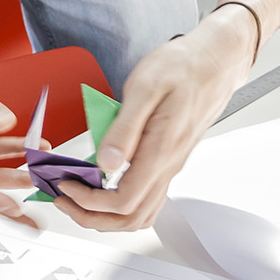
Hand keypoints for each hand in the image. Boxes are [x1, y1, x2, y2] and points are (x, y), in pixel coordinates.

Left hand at [55, 8, 253, 230]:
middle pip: (131, 217)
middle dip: (92, 216)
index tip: (65, 184)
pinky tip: (101, 184)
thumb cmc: (181, 68)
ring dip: (106, 214)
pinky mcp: (168, 159)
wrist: (215, 62)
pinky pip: (147, 196)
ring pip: (141, 212)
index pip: (124, 201)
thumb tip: (106, 163)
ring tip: (78, 196)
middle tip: (64, 198)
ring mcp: (170, 165)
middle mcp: (168, 166)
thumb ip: (124, 128)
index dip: (89, 202)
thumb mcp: (144, 88)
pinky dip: (120, 202)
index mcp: (160, 151)